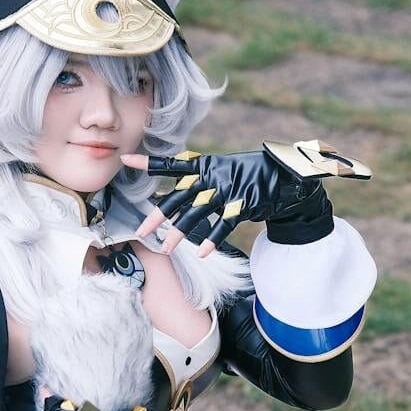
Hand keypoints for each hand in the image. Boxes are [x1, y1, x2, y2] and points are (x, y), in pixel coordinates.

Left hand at [121, 142, 362, 255]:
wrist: (285, 175)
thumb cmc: (248, 175)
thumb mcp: (220, 172)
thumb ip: (195, 184)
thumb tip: (166, 195)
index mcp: (205, 166)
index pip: (172, 164)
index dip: (149, 163)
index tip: (125, 159)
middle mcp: (213, 177)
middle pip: (178, 196)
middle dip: (158, 214)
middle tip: (140, 230)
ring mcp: (228, 190)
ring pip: (198, 213)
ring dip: (180, 232)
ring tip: (165, 247)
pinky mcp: (244, 203)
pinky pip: (224, 224)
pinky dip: (212, 238)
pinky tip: (200, 252)